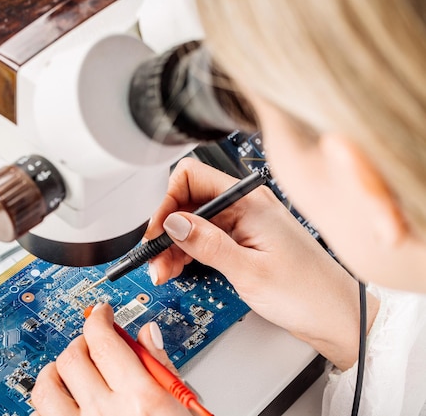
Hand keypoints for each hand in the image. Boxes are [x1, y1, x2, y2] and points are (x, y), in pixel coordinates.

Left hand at [31, 303, 190, 415]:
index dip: (99, 318)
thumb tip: (146, 336)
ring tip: (66, 370)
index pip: (104, 339)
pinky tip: (63, 407)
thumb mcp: (184, 408)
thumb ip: (161, 369)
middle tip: (91, 341)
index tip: (100, 314)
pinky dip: (47, 409)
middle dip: (80, 341)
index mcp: (139, 399)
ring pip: (45, 389)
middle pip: (72, 357)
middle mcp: (105, 415)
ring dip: (54, 372)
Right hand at [146, 158, 377, 369]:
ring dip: (174, 245)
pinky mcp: (244, 241)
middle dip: (167, 229)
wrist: (337, 316)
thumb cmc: (308, 293)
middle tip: (156, 259)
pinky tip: (178, 268)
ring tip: (164, 271)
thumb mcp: (250, 271)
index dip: (168, 202)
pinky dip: (188, 252)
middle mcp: (246, 206)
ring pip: (194, 221)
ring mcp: (245, 223)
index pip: (192, 178)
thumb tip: (173, 222)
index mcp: (250, 201)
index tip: (157, 233)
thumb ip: (208, 244)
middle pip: (189, 201)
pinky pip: (206, 237)